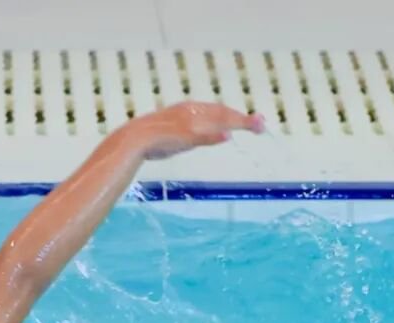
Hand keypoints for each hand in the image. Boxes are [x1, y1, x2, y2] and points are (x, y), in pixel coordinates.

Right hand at [130, 101, 264, 159]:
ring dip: (237, 121)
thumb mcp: (184, 137)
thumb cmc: (154, 141)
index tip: (254, 121)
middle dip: (244, 119)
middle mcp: (191, 112)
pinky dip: (214, 134)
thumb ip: (203, 136)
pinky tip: (227, 134)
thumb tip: (225, 135)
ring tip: (256, 125)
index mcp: (191, 110)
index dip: (237, 116)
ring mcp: (187, 122)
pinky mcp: (181, 134)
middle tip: (262, 123)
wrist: (131, 140)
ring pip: (217, 119)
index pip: (220, 111)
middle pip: (223, 113)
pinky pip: (201, 134)